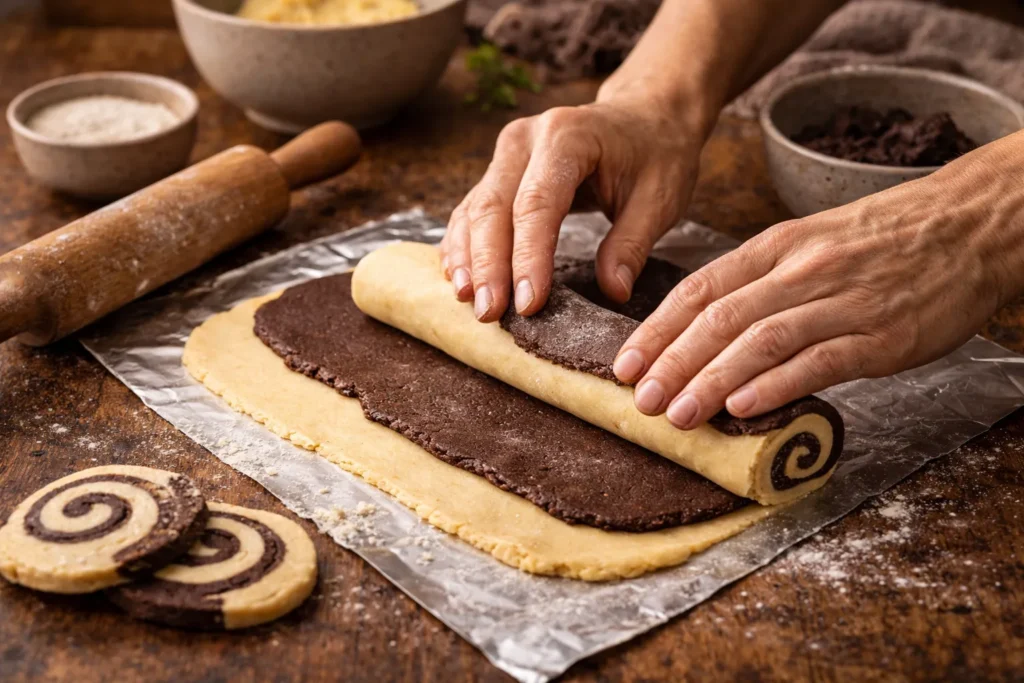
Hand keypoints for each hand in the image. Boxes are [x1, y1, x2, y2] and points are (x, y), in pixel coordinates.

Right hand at [439, 96, 708, 320]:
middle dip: (489, 266)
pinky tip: (460, 280)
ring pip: (475, 210)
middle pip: (495, 207)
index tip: (529, 304)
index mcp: (568, 137)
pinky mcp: (499, 170)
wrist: (644, 115)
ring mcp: (506, 152)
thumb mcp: (659, 198)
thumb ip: (632, 244)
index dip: (529, 257)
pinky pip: (471, 210)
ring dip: (469, 260)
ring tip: (468, 302)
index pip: (538, 203)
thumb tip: (613, 291)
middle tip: (489, 313)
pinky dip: (463, 246)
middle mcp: (526, 139)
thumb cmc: (655, 154)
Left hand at [613, 137, 1023, 428]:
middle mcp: (801, 270)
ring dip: (712, 380)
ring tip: (677, 414)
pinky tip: (744, 408)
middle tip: (639, 400)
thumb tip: (707, 330)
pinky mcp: (881, 335)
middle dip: (673, 362)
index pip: (700, 288)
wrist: (971, 224)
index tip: (626, 364)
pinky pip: (819, 361)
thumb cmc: (885, 237)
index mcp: (777, 246)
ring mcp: (842, 302)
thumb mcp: (812, 240)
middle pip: (720, 317)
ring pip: (761, 341)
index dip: (657, 330)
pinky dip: (777, 385)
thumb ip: (762, 281)